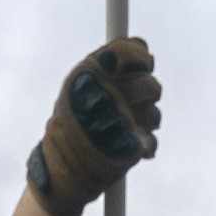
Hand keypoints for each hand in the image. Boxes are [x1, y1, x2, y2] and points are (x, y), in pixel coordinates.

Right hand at [25, 38, 160, 215]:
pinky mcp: (129, 148)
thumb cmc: (71, 122)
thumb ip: (108, 62)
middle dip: (148, 93)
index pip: (131, 51)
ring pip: (155, 113)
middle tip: (133, 102)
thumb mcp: (78, 85)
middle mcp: (105, 94)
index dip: (141, 59)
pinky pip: (152, 140)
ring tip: (123, 129)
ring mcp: (119, 121)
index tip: (142, 65)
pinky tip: (125, 147)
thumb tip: (142, 46)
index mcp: (89, 74)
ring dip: (145, 122)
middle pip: (151, 84)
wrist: (60, 170)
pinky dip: (143, 146)